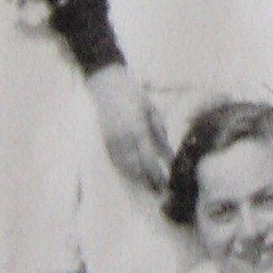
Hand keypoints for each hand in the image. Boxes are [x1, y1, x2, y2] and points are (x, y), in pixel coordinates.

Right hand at [89, 65, 169, 192]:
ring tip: (147, 186)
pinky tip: (133, 174)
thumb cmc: (132, 92)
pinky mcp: (103, 139)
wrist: (105, 82)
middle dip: (147, 181)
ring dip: (136, 178)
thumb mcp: (151, 109)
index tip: (165, 184)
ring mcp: (110, 140)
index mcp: (136, 129)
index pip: (148, 159)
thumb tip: (168, 154)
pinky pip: (115, 160)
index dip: (157, 174)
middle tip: (159, 190)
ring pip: (123, 167)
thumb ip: (159, 132)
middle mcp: (122, 138)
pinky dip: (124, 169)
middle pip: (136, 168)